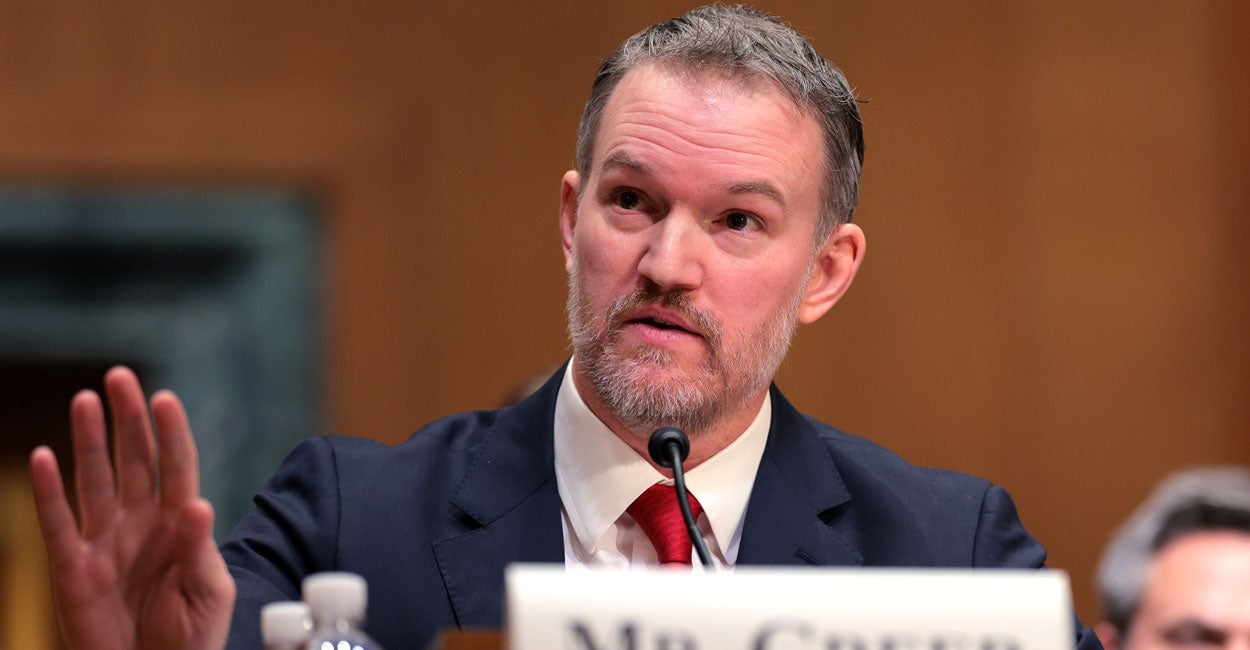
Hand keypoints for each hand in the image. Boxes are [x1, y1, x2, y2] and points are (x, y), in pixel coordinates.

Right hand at [29, 367, 235, 649]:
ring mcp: (106, 542)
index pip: (178, 467)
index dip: (171, 432)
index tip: (164, 397)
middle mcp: (142, 524)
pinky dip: (48, 493)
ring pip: (95, 480)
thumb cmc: (191, 637)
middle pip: (135, 461)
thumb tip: (197, 505)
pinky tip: (43, 458)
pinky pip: (57, 523)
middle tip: (120, 377)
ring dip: (89, 441)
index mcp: (181, 524)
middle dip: (128, 420)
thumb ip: (199, 550)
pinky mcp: (73, 568)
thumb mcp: (207, 593)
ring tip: (86, 401)